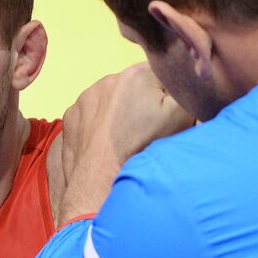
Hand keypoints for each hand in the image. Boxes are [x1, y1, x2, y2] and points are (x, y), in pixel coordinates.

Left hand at [55, 64, 193, 224]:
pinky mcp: (71, 116)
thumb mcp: (182, 117)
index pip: (162, 73)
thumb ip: (186, 89)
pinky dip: (99, 124)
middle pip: (136, 86)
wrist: (101, 184)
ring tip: (126, 138)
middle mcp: (107, 80)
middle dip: (143, 102)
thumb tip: (187, 78)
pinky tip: (107, 142)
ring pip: (112, 99)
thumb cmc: (142, 150)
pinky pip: (91, 113)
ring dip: (120, 112)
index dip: (169, 94)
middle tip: (147, 130)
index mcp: (135, 75)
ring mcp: (84, 98)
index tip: (166, 115)